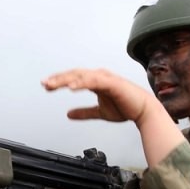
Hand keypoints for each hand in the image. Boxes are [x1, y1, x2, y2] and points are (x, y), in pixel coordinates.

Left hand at [42, 67, 184, 167]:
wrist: (144, 111)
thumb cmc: (125, 108)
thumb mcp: (99, 112)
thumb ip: (84, 112)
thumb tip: (68, 114)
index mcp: (96, 81)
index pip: (74, 78)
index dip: (60, 81)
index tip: (47, 86)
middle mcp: (99, 76)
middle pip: (74, 74)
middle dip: (59, 78)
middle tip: (45, 84)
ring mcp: (105, 78)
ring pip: (82, 75)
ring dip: (67, 79)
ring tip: (54, 84)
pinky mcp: (112, 83)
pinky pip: (94, 81)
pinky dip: (82, 82)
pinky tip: (72, 87)